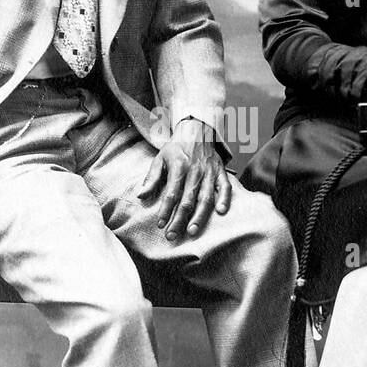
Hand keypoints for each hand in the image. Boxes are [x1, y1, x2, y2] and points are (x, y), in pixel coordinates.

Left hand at [138, 118, 230, 238]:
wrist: (196, 130)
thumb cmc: (176, 149)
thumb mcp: (160, 159)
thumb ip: (151, 178)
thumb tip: (141, 196)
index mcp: (179, 167)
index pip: (171, 193)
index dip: (166, 210)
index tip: (160, 225)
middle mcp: (195, 171)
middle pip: (188, 200)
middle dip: (179, 220)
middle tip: (173, 236)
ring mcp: (210, 172)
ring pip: (206, 197)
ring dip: (199, 216)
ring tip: (193, 231)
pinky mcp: (221, 172)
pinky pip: (225, 187)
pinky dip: (225, 199)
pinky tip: (221, 212)